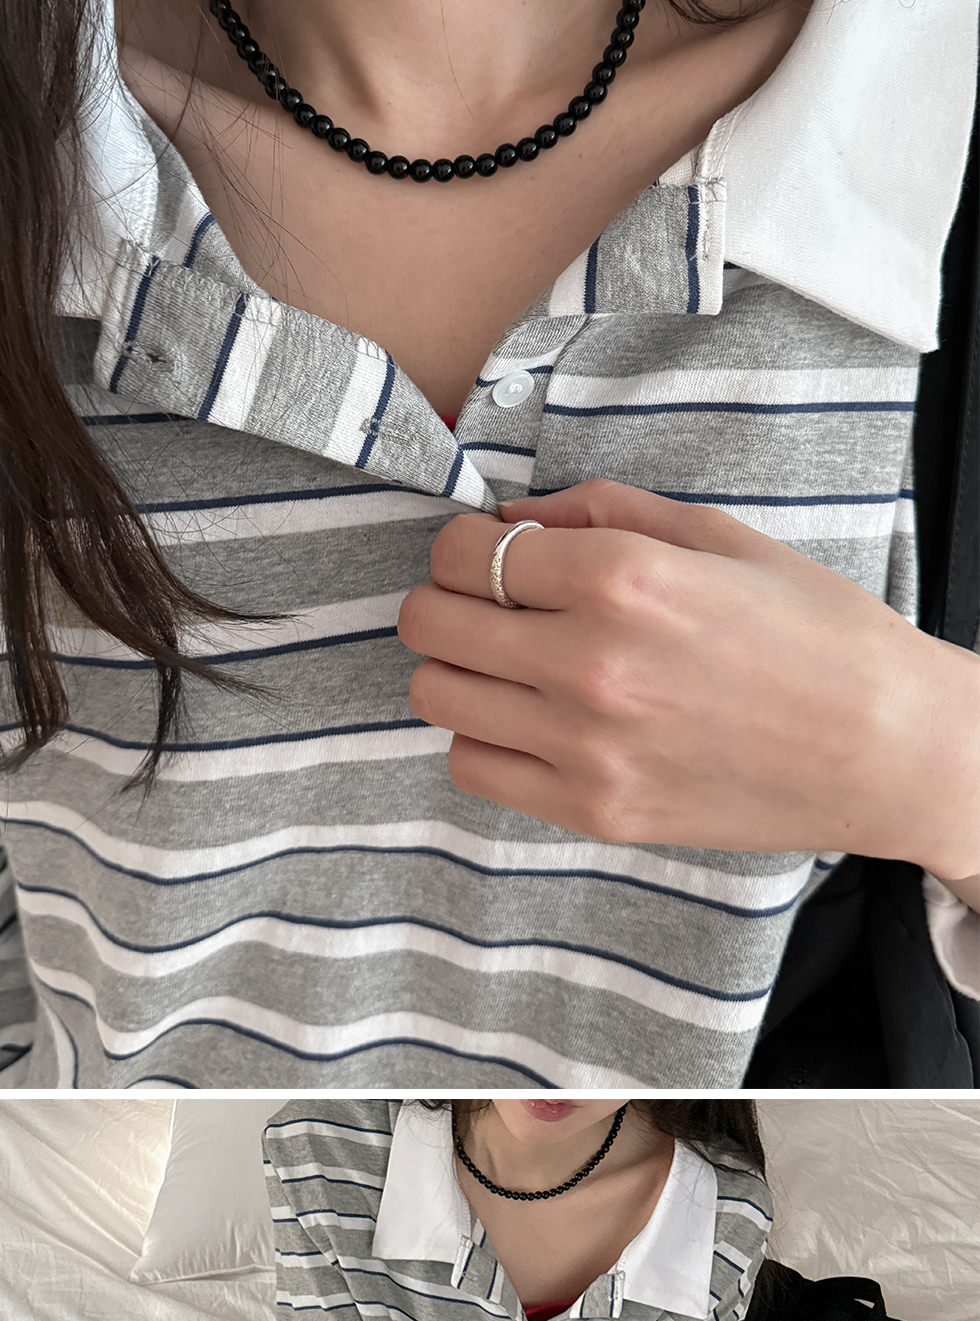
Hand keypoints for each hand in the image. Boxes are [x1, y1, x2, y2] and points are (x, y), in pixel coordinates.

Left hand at [397, 480, 978, 870]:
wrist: (888, 748)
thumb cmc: (817, 632)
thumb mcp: (719, 534)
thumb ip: (601, 509)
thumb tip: (511, 516)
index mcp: (620, 576)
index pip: (464, 553)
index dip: (463, 546)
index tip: (489, 554)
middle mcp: (589, 660)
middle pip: (432, 623)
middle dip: (447, 601)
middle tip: (489, 605)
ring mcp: (587, 745)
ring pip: (438, 696)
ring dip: (459, 669)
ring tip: (509, 663)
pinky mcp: (596, 810)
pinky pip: (475, 767)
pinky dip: (486, 738)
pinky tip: (533, 721)